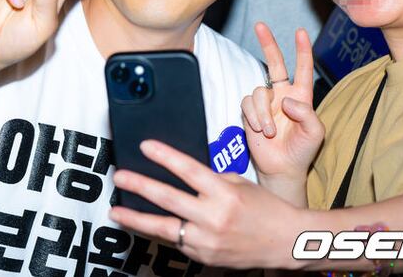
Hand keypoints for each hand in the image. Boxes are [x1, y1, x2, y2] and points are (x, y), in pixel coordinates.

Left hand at [110, 140, 302, 268]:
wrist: (285, 242)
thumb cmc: (265, 207)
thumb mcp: (240, 184)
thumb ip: (211, 180)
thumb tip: (184, 174)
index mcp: (224, 193)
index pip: (188, 170)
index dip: (165, 156)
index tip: (145, 147)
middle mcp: (214, 217)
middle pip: (169, 199)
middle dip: (141, 187)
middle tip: (120, 177)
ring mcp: (207, 240)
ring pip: (164, 228)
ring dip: (137, 219)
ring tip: (117, 212)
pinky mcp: (204, 257)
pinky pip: (176, 242)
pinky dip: (160, 233)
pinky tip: (144, 226)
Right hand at [241, 23, 323, 191]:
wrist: (281, 168)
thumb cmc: (302, 151)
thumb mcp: (315, 133)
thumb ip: (306, 114)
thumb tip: (286, 99)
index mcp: (301, 96)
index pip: (302, 68)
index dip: (302, 49)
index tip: (300, 32)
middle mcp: (282, 94)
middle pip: (274, 63)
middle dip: (268, 43)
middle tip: (260, 25)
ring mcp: (265, 102)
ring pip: (258, 91)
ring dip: (263, 112)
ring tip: (270, 131)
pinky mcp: (250, 111)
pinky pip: (247, 103)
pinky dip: (254, 116)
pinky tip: (260, 130)